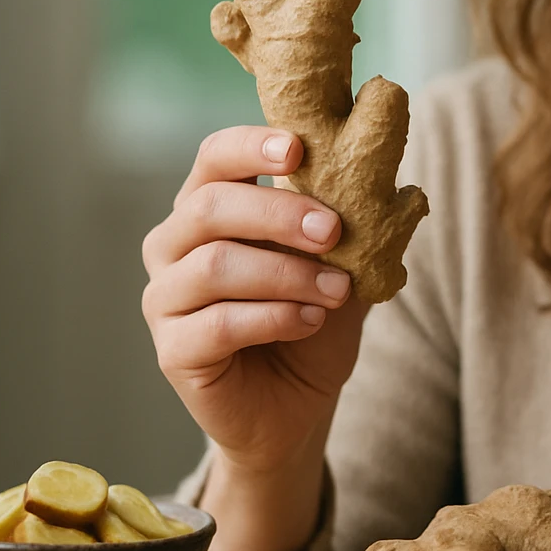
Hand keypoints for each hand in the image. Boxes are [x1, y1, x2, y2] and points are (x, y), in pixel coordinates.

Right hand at [141, 126, 366, 476]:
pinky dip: (274, 317)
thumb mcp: (339, 265)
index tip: (298, 149)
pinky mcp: (172, 349)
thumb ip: (348, 224)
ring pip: (215, 265)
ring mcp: (165, 298)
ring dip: (288, 274)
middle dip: (280, 214)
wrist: (299, 404)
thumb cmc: (312, 320)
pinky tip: (310, 320)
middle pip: (211, 206)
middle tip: (334, 231)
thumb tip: (385, 179)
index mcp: (209, 208)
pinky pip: (217, 323)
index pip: (214, 158)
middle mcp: (174, 245)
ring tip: (336, 291)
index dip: (250, 146)